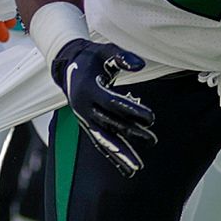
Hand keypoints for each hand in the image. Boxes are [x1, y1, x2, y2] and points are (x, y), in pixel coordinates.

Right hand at [50, 38, 155, 176]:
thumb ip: (121, 57)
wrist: (67, 66)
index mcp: (88, 89)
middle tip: (153, 140)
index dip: (132, 110)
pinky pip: (100, 143)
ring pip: (104, 140)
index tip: (151, 117)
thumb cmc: (91, 57)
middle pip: (110, 124)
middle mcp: (84, 108)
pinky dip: (112, 156)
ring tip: (136, 169)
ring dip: (120, 154)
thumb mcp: (104, 51)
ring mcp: (84, 119)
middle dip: (132, 134)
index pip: (112, 103)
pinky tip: (125, 169)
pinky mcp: (87, 125)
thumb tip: (140, 65)